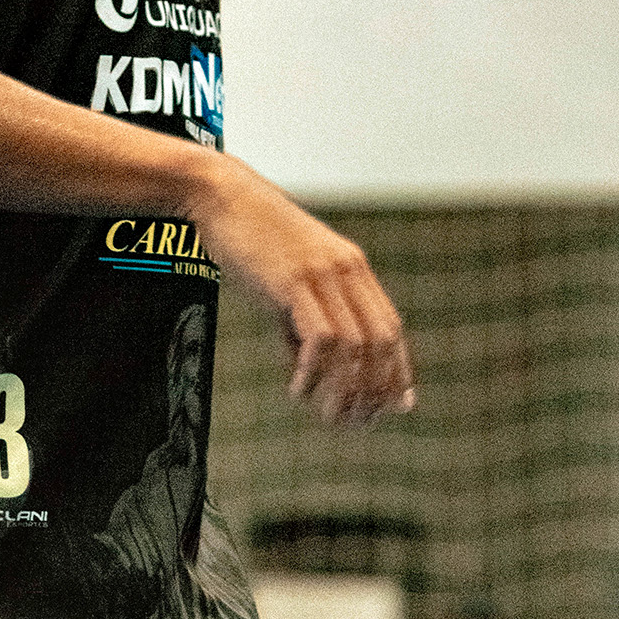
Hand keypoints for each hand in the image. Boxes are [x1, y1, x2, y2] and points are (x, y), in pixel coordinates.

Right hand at [191, 156, 414, 425]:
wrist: (222, 196)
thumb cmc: (250, 238)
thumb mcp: (287, 279)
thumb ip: (301, 320)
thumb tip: (304, 369)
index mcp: (353, 267)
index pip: (390, 327)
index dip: (397, 370)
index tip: (394, 406)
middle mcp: (347, 270)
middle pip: (380, 342)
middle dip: (374, 390)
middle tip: (356, 422)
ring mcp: (322, 274)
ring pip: (354, 345)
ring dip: (344, 389)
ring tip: (326, 415)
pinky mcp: (293, 281)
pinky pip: (319, 338)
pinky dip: (312, 373)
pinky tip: (297, 390)